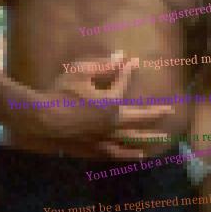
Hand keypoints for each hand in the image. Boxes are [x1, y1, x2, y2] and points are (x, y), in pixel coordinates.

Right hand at [53, 53, 173, 158]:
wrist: (40, 120)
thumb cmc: (59, 93)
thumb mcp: (81, 72)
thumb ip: (104, 65)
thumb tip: (121, 55)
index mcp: (110, 103)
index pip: (123, 84)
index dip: (128, 71)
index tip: (134, 62)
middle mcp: (112, 123)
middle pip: (139, 118)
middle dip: (155, 113)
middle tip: (170, 111)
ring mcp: (103, 139)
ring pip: (131, 139)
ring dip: (148, 137)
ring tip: (162, 139)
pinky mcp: (93, 149)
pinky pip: (116, 152)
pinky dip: (128, 153)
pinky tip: (136, 155)